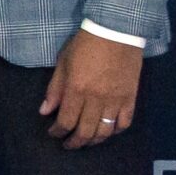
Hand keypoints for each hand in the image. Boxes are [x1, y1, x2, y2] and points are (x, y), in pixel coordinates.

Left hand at [40, 27, 142, 149]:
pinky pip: (124, 123)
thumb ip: (55, 89)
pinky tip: (108, 131)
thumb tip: (45, 112)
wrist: (117, 30)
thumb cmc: (85, 43)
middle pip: (85, 131)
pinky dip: (115, 130)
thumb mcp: (63, 62)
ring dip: (94, 141)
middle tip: (68, 144)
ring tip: (86, 141)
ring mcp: (115, 100)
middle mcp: (96, 99)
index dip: (57, 132)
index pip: (66, 121)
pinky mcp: (130, 97)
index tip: (53, 133)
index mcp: (76, 90)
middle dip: (74, 142)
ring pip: (104, 131)